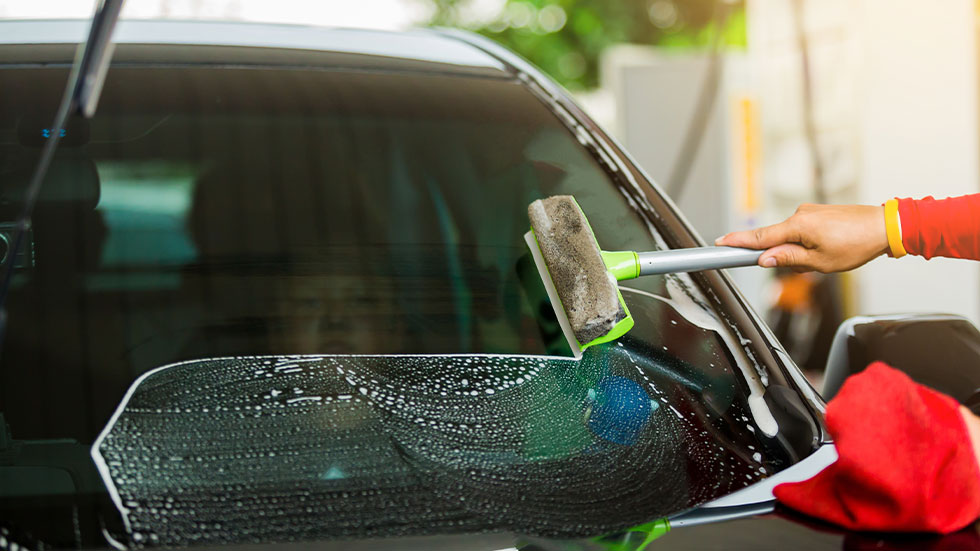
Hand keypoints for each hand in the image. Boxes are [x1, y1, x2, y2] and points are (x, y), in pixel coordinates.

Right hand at [715, 203, 888, 272]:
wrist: (885, 226)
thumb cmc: (856, 245)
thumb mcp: (820, 262)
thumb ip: (789, 259)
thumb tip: (765, 259)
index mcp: (798, 226)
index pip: (760, 237)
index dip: (738, 242)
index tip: (718, 243)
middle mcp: (800, 214)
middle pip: (775, 239)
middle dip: (783, 255)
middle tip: (808, 264)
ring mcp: (809, 211)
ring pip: (791, 237)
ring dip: (799, 251)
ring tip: (827, 257)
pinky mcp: (818, 213)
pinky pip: (802, 231)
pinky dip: (807, 243)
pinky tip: (828, 249)